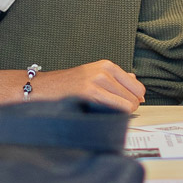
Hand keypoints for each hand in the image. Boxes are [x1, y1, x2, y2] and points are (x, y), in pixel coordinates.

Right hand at [30, 59, 145, 111]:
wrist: (45, 88)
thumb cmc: (68, 84)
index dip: (134, 99)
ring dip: (121, 114)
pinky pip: (115, 110)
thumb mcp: (94, 74)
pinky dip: (113, 116)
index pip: (137, 86)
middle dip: (128, 108)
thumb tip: (135, 81)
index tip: (127, 104)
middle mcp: (104, 72)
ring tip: (106, 113)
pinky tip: (101, 114)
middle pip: (134, 98)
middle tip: (115, 112)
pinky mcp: (90, 94)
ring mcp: (97, 82)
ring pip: (127, 105)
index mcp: (107, 65)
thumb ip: (116, 78)